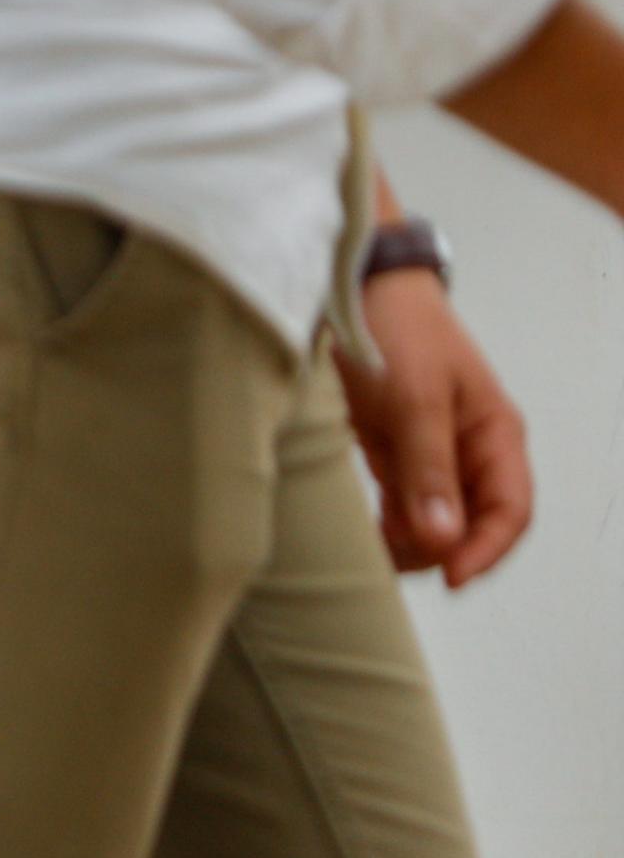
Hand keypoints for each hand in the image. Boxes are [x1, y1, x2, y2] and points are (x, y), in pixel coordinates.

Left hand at [338, 267, 531, 586]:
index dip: (486, 551)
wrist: (349, 280)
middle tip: (394, 558)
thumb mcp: (414, 397)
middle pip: (471, 523)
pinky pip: (398, 501)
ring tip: (371, 548)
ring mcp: (428, 449)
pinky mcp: (390, 447)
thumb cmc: (396, 326)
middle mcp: (468, 448)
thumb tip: (445, 539)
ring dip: (408, 541)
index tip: (450, 577)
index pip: (509, 511)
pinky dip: (384, 522)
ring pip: (432, 519)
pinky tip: (361, 532)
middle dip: (440, 550)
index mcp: (494, 434)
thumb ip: (428, 467)